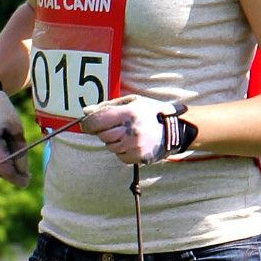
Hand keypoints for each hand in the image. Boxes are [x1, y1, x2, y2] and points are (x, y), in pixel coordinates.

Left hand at [80, 95, 194, 164]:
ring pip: (110, 146)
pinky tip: (133, 143)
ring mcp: (135, 146)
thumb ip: (108, 106)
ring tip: (128, 133)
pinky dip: (122, 150)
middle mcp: (131, 131)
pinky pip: (120, 156)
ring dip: (114, 141)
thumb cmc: (150, 113)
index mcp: (129, 113)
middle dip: (104, 131)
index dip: (88, 123)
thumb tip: (86, 111)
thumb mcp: (132, 102)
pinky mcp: (138, 157)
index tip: (86, 124)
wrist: (175, 129)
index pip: (97, 121)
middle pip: (102, 135)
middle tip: (116, 126)